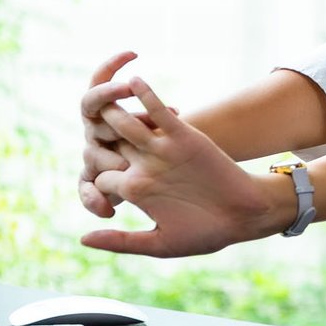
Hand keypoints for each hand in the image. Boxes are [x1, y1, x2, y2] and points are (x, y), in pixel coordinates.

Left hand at [81, 76, 288, 257]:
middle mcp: (145, 166)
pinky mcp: (184, 135)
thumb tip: (82, 239)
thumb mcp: (159, 244)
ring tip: (101, 99)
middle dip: (94, 138)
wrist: (243, 216)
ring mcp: (163, 148)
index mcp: (135, 190)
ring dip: (112, 111)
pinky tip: (134, 81)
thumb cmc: (204, 234)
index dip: (91, 181)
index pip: (100, 177)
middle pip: (108, 145)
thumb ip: (120, 241)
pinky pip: (159, 112)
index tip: (89, 184)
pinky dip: (147, 95)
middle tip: (86, 128)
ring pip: (127, 124)